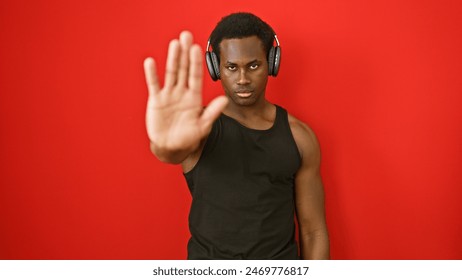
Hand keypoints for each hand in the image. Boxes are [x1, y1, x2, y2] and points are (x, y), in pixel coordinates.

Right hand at [144, 31, 227, 161]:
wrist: (172, 148)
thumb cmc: (189, 138)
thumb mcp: (202, 126)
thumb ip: (212, 112)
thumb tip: (225, 99)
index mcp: (195, 97)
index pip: (196, 76)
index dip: (196, 62)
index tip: (197, 48)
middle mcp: (182, 92)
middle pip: (184, 69)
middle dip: (185, 53)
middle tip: (186, 35)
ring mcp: (169, 95)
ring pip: (171, 73)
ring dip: (172, 59)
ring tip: (174, 44)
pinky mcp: (156, 100)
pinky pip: (154, 85)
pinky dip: (152, 74)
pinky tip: (151, 62)